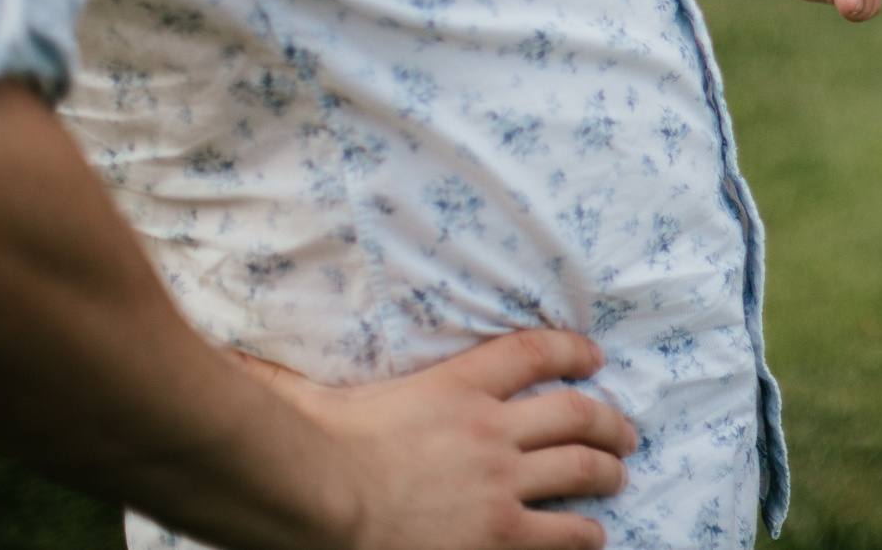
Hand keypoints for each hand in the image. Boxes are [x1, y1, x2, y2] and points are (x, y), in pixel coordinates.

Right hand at [236, 329, 635, 549]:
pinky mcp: (498, 533)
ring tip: (618, 477)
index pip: (533, 353)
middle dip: (608, 421)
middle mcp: (491, 428)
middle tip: (624, 432)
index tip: (594, 356)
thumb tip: (257, 363)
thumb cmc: (307, 447)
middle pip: (575, 413)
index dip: (571, 351)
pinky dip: (583, 534)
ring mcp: (500, 482)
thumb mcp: (316, 394)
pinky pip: (561, 533)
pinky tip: (592, 537)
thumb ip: (306, 377)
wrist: (316, 498)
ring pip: (581, 468)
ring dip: (607, 472)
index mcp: (456, 386)